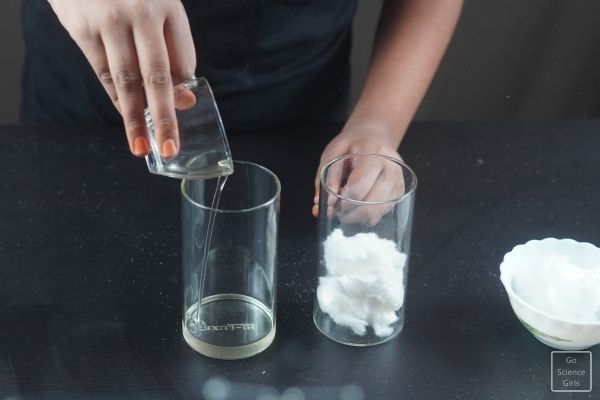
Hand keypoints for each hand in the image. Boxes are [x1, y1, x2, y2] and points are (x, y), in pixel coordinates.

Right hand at [48, 0, 195, 156]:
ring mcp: (109, 22)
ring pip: (126, 81)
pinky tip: (125, 119)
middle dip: (165, 117)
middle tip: (170, 147)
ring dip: (135, 119)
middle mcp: (141, 13)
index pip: (183, 58)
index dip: (183, 88)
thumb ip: (173, 45)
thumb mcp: (158, 5)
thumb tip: (185, 97)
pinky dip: (116, 100)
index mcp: (167, 6)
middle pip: (157, 76)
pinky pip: (103, 73)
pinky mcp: (82, 28)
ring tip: (143, 147)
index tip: (185, 110)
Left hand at [313, 117, 405, 225]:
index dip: (342, 201)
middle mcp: (391, 168)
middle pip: (369, 203)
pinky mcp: (400, 192)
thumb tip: (322, 203)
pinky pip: (382, 213)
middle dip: (348, 212)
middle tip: (336, 210)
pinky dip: (366, 216)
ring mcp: (398, 181)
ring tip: (345, 209)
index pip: (359, 187)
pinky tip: (357, 208)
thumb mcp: (333, 153)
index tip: (331, 204)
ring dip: (356, 217)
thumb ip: (326, 176)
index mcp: (374, 153)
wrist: (374, 136)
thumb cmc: (351, 145)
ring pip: (377, 212)